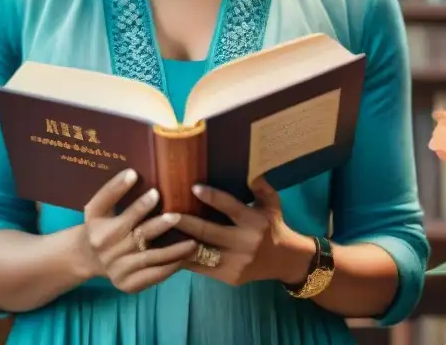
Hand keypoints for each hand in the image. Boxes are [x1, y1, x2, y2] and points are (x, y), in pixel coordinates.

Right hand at [77, 169, 197, 293]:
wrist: (88, 257)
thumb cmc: (100, 224)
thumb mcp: (98, 206)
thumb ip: (113, 190)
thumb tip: (133, 172)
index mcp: (97, 225)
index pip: (120, 214)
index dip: (137, 204)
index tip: (156, 192)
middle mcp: (105, 248)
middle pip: (137, 235)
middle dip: (158, 226)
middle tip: (177, 216)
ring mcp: (116, 268)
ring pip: (149, 258)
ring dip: (172, 250)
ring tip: (192, 241)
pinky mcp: (127, 284)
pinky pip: (152, 275)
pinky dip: (169, 268)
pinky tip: (184, 259)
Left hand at [174, 177, 313, 286]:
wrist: (285, 260)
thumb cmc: (273, 225)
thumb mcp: (271, 203)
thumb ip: (260, 186)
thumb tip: (248, 167)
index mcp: (255, 221)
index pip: (231, 207)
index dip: (212, 197)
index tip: (193, 187)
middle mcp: (245, 243)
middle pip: (209, 232)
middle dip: (185, 223)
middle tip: (164, 212)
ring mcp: (236, 263)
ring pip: (202, 253)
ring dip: (179, 243)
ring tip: (160, 233)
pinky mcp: (230, 277)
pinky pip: (203, 269)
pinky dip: (185, 259)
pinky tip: (169, 250)